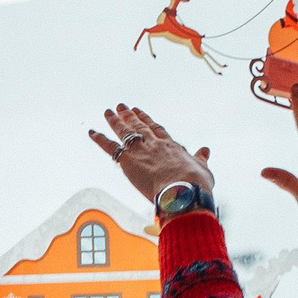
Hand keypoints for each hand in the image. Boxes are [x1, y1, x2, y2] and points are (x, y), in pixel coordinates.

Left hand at [87, 104, 213, 204]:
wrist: (182, 190)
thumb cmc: (195, 185)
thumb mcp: (203, 170)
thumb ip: (201, 160)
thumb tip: (206, 151)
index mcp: (171, 146)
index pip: (156, 130)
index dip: (147, 120)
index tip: (140, 112)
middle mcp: (154, 144)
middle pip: (139, 126)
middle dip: (130, 116)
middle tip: (122, 107)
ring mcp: (140, 150)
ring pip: (124, 131)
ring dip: (115, 121)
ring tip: (108, 112)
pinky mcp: (127, 160)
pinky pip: (110, 147)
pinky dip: (99, 139)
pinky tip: (92, 132)